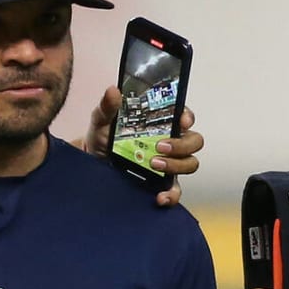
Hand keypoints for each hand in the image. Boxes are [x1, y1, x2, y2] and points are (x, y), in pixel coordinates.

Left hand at [78, 86, 204, 207]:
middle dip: (181, 144)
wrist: (94, 163)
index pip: (184, 115)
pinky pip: (175, 190)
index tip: (181, 120)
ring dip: (176, 165)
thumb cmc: (104, 137)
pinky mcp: (162, 182)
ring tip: (154, 164)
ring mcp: (169, 162)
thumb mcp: (102, 120)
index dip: (187, 116)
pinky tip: (160, 196)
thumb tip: (113, 91)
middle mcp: (170, 141)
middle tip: (159, 147)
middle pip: (193, 141)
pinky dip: (171, 194)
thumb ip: (108, 106)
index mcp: (161, 121)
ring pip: (190, 163)